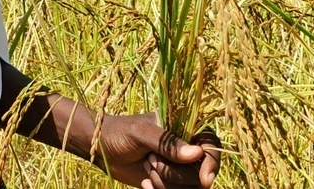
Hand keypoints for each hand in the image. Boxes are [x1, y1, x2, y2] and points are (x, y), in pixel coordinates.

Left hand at [91, 114, 219, 187]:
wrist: (101, 150)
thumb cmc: (118, 133)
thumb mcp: (139, 133)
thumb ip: (166, 142)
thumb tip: (196, 154)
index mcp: (183, 129)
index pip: (211, 145)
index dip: (212, 162)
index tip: (204, 179)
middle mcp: (185, 150)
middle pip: (199, 173)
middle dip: (175, 174)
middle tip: (150, 161)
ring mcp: (177, 168)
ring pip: (190, 188)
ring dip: (167, 184)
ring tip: (146, 171)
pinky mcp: (168, 184)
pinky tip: (145, 184)